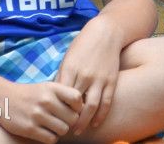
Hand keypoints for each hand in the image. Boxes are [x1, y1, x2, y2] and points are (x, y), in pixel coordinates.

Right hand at [0, 81, 81, 142]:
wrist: (3, 98)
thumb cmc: (31, 94)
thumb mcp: (48, 88)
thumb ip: (64, 95)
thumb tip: (84, 108)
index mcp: (52, 88)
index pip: (77, 98)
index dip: (79, 106)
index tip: (73, 109)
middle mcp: (46, 100)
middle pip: (73, 118)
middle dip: (70, 121)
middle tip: (63, 120)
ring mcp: (37, 115)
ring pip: (63, 130)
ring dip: (60, 130)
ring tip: (54, 125)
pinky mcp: (29, 129)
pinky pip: (51, 139)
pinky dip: (51, 138)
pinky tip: (45, 131)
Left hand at [56, 18, 122, 134]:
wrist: (106, 32)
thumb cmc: (83, 45)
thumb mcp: (68, 59)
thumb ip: (62, 77)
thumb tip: (54, 97)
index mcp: (70, 70)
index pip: (60, 97)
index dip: (56, 110)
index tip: (51, 119)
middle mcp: (85, 76)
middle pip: (75, 105)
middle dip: (69, 120)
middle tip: (63, 130)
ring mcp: (100, 79)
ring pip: (92, 106)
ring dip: (84, 121)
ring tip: (78, 130)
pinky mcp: (111, 80)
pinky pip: (107, 101)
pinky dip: (101, 115)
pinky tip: (95, 123)